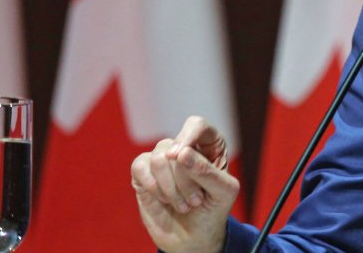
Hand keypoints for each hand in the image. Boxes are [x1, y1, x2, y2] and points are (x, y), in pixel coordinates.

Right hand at [131, 116, 239, 252]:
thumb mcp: (223, 192)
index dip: (188, 136)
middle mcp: (185, 146)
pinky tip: (164, 200)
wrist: (193, 237)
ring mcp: (163, 157)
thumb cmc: (213, 210)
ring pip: (158, 157)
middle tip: (196, 201)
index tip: (182, 155)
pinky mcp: (143, 171)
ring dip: (171, 188)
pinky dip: (153, 187)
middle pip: (177, 147)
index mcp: (210, 145)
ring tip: (183, 204)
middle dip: (185, 180)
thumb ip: (207, 171)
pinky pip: (140, 166)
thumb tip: (181, 152)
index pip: (196, 125)